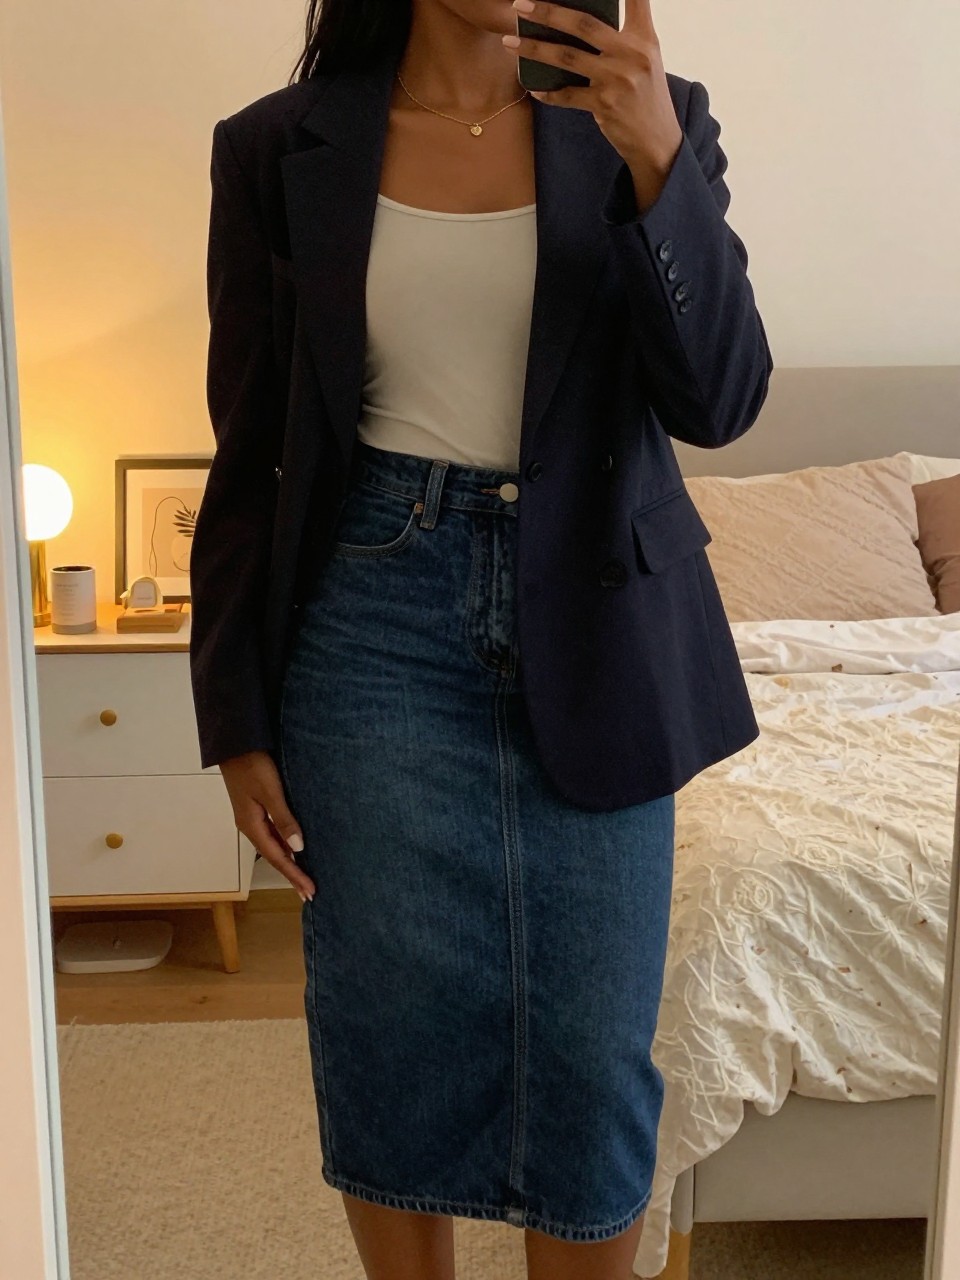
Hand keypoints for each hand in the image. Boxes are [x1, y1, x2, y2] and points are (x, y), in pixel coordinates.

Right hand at [219, 751, 315, 901]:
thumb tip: (298, 848)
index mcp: (251, 826)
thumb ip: (284, 819)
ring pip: (274, 845)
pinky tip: (294, 847)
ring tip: (304, 875)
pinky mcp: (255, 806)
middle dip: (292, 874)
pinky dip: (285, 844)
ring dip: (289, 861)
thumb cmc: (252, 765)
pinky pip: (272, 833)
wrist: (234, 743)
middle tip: (309, 892)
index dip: (294, 875)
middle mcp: (250, 825)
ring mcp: (251, 817)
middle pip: (275, 856)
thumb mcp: (270, 791)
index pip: (277, 858)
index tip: (310, 891)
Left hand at [503, 0, 682, 173]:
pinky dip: (547, 92)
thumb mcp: (645, 59)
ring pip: (567, 57)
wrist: (656, 139)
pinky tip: (532, 86)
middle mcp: (631, 54)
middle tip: (520, 5)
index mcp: (644, 37)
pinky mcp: (604, 105)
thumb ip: (622, 38)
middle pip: (582, 24)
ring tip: (509, 42)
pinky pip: (567, 95)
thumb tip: (576, 25)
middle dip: (548, 12)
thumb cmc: (645, 95)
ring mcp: (617, 79)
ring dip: (534, 49)